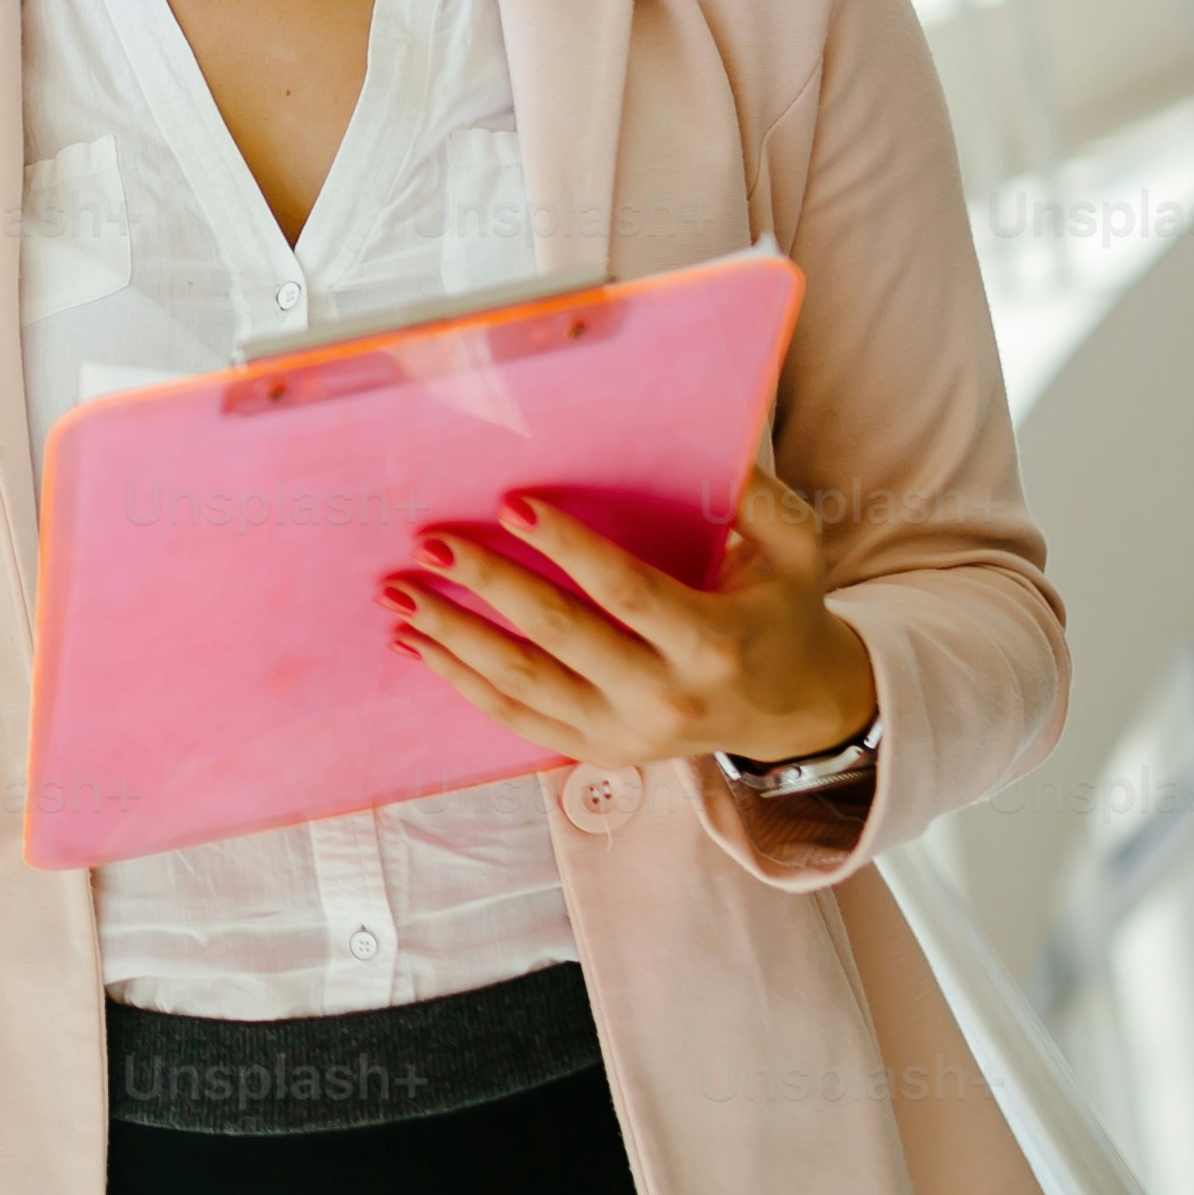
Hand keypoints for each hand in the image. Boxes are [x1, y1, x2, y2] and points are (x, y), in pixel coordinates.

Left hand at [384, 462, 871, 777]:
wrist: (792, 711)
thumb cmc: (783, 609)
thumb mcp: (795, 550)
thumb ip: (757, 498)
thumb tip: (708, 442)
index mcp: (713, 643)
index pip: (627, 592)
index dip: (568, 548)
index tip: (511, 504)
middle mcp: (665, 697)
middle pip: (559, 636)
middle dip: (488, 585)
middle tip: (430, 544)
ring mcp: (626, 734)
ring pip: (522, 683)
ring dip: (453, 636)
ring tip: (398, 594)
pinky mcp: (597, 752)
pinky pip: (515, 717)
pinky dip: (461, 681)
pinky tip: (418, 644)